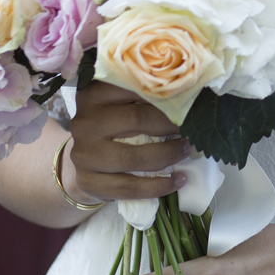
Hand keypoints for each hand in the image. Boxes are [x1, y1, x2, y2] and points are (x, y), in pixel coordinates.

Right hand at [66, 81, 191, 204]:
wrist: (84, 158)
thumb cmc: (111, 124)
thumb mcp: (120, 101)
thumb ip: (143, 95)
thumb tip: (186, 95)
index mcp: (94, 93)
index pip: (135, 87)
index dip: (165, 94)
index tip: (188, 100)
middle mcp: (85, 121)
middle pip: (138, 119)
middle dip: (171, 124)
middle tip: (191, 128)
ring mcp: (83, 153)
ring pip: (133, 157)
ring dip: (167, 155)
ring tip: (186, 150)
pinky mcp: (87, 181)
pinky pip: (128, 187)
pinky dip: (157, 186)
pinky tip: (176, 181)